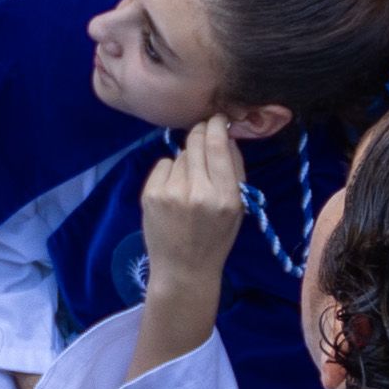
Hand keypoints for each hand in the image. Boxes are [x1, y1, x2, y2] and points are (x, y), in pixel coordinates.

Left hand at [139, 119, 248, 292]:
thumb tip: (226, 135)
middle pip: (197, 142)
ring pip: (181, 154)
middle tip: (203, 134)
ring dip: (187, 160)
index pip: (219, 146)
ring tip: (190, 183)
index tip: (217, 118)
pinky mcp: (151, 194)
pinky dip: (170, 172)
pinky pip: (163, 165)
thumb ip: (235, 171)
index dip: (217, 125)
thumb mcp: (238, 209)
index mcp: (225, 197)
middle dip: (201, 133)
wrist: (183, 270)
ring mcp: (171, 193)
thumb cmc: (216, 238)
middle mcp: (198, 192)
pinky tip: (174, 191)